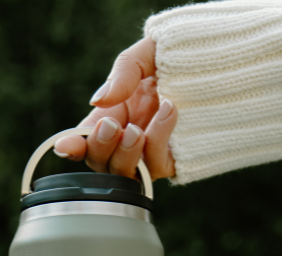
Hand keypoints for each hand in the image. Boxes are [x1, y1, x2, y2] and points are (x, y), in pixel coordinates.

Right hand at [54, 37, 176, 180]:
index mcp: (111, 117)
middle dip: (101, 148)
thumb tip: (98, 101)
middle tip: (112, 125)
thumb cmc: (174, 60)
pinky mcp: (169, 162)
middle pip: (100, 163)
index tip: (66, 146)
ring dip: (126, 154)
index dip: (73, 147)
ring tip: (136, 129)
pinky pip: (155, 165)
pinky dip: (157, 142)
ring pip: (125, 174)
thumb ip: (121, 74)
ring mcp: (146, 154)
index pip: (85, 140)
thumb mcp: (143, 56)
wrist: (215, 66)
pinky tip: (168, 111)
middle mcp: (125, 141)